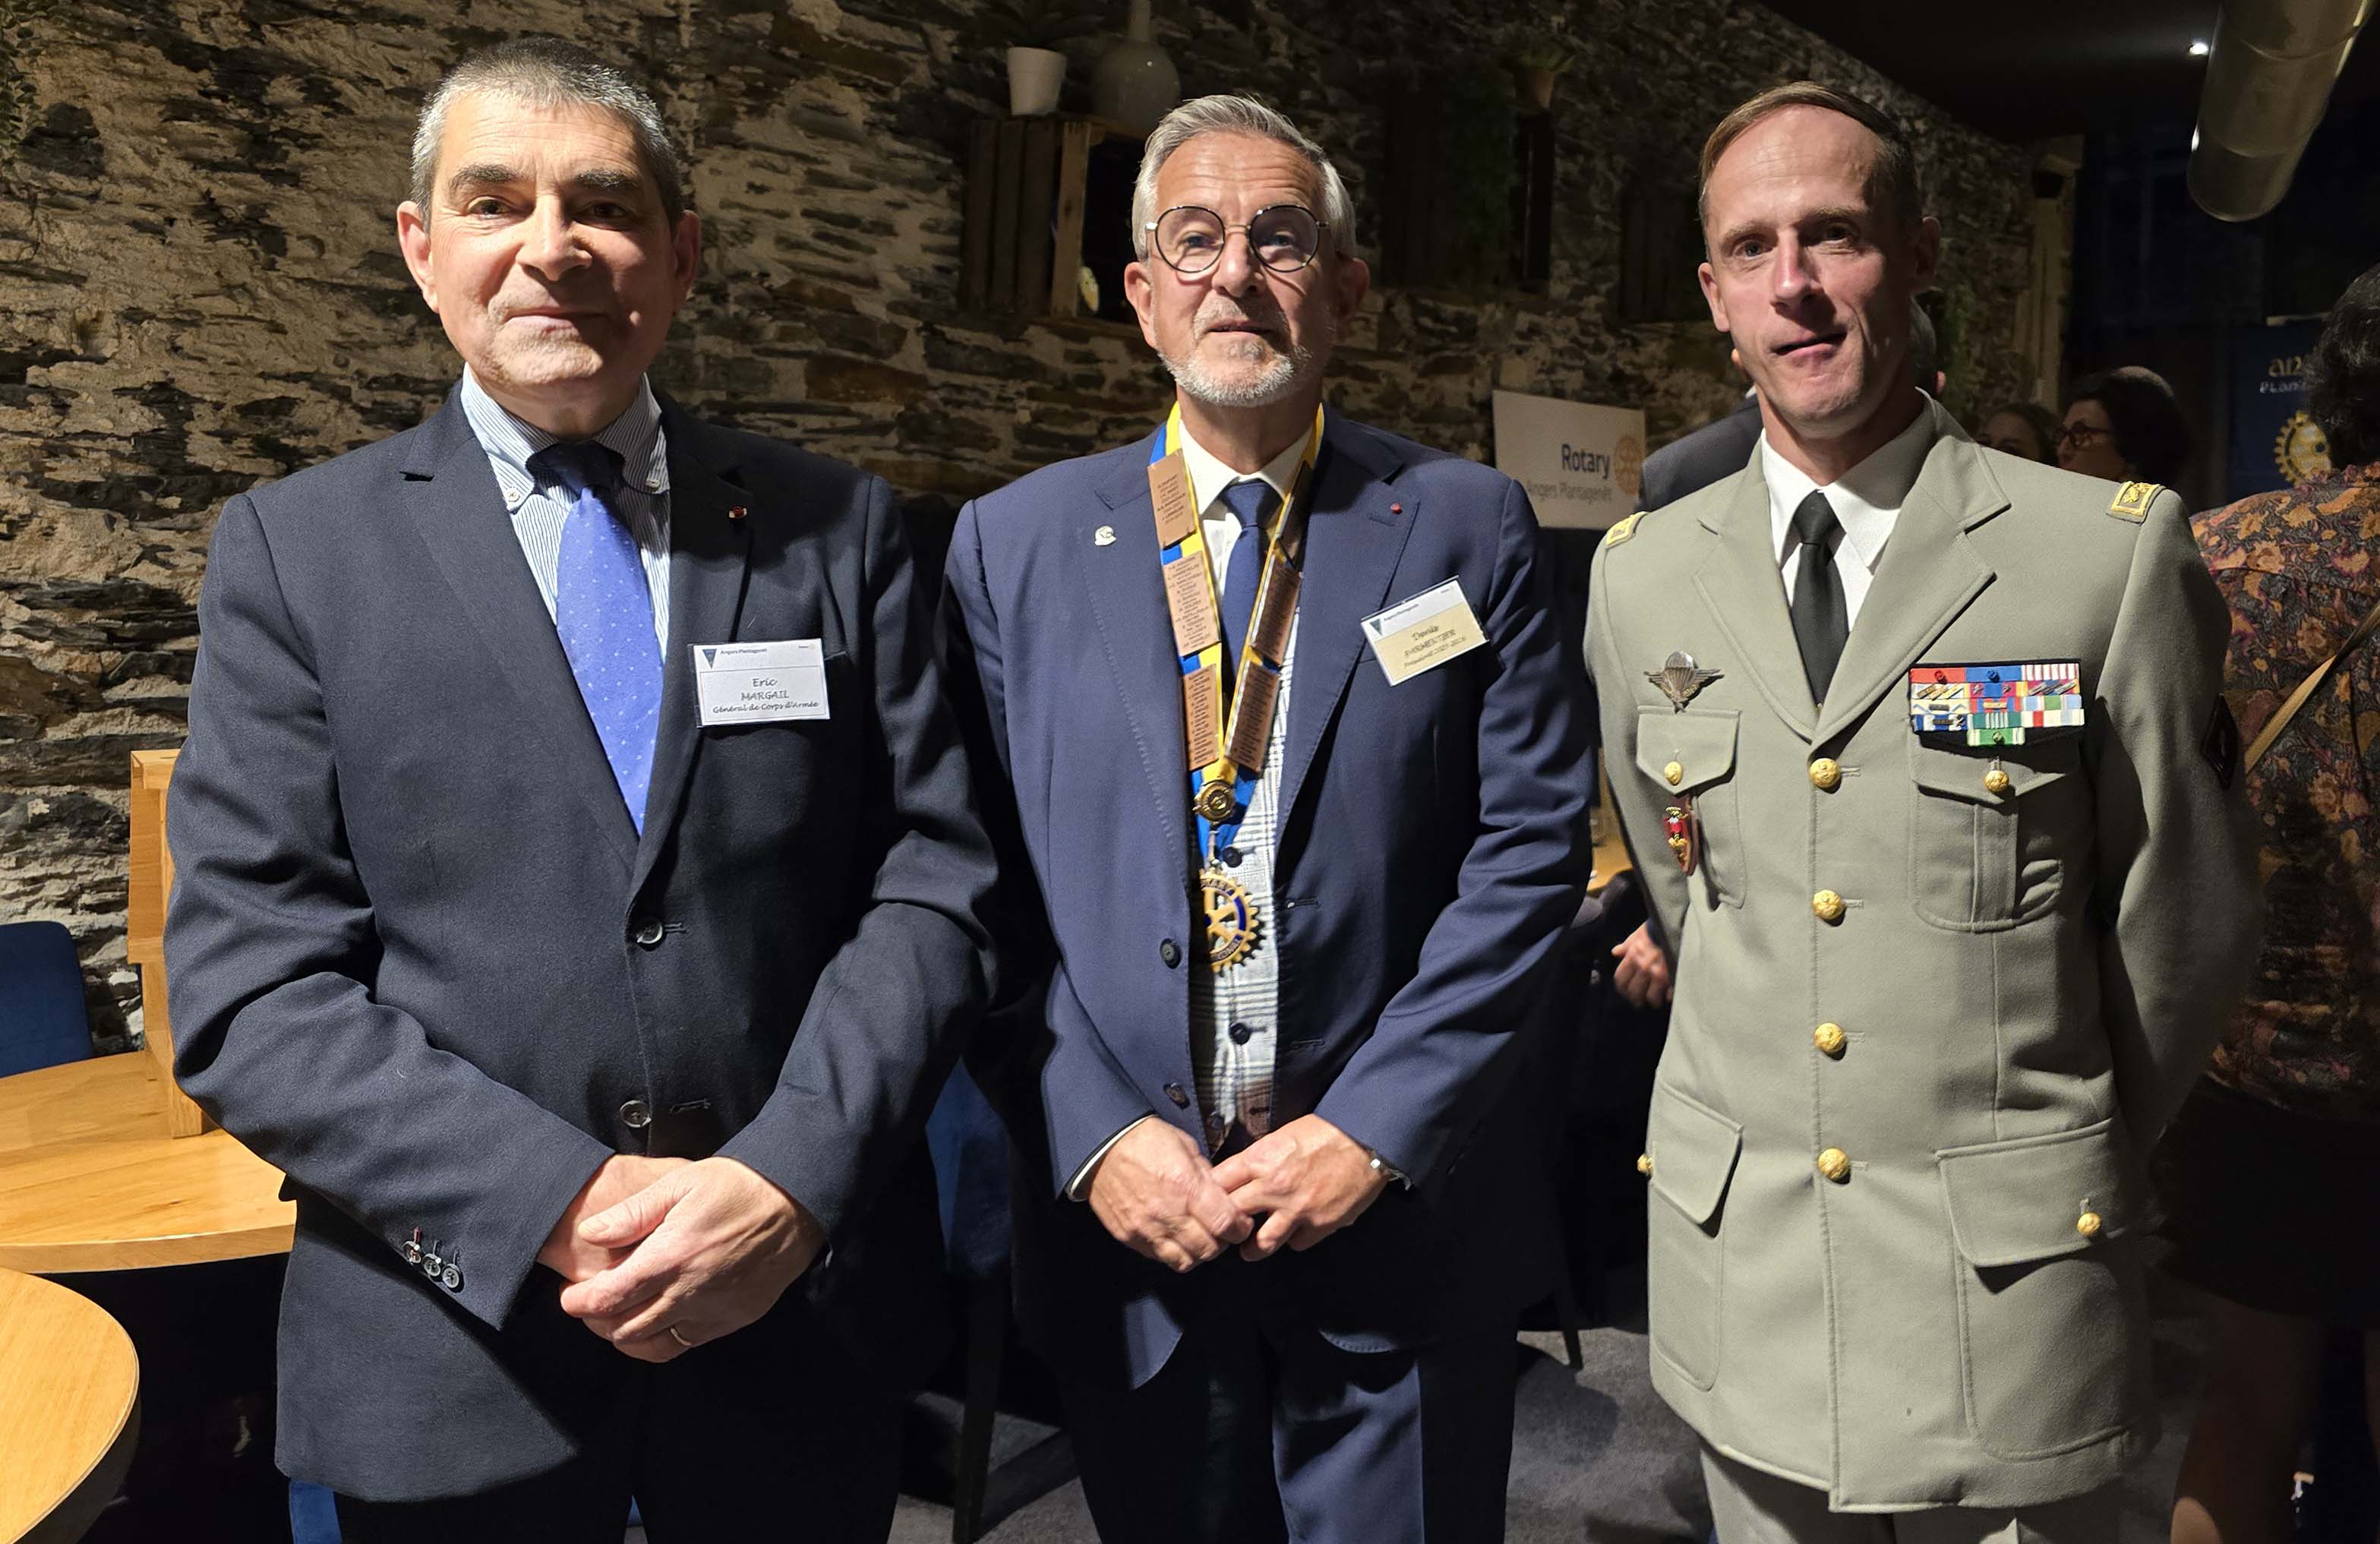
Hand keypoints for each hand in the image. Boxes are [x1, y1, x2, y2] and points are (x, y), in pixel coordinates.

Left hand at [555, 1157, 824, 1362]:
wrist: (796, 1205)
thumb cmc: (737, 1188)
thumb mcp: (680, 1183)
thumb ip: (633, 1213)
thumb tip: (591, 1233)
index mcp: (671, 1256)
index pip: (608, 1298)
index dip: (579, 1303)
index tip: (570, 1296)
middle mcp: (689, 1293)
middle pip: (624, 1329)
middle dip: (597, 1320)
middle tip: (591, 1301)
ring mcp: (713, 1311)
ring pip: (651, 1345)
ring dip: (626, 1334)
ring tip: (620, 1314)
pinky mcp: (732, 1320)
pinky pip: (684, 1345)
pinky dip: (660, 1340)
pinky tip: (658, 1319)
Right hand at [1083, 1116, 1251, 1272]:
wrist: (1102, 1146)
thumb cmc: (1146, 1140)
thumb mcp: (1186, 1147)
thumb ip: (1207, 1177)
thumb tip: (1224, 1197)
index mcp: (1186, 1187)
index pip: (1226, 1224)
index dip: (1240, 1228)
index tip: (1240, 1223)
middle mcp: (1167, 1213)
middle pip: (1209, 1250)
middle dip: (1221, 1243)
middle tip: (1220, 1231)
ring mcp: (1146, 1229)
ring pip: (1185, 1261)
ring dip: (1197, 1253)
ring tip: (1197, 1237)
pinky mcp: (1129, 1236)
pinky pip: (1159, 1257)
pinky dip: (1172, 1252)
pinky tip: (1173, 1235)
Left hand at [1209, 1114, 1388, 1260]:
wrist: (1365, 1139)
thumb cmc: (1324, 1131)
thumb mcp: (1281, 1135)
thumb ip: (1259, 1159)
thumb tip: (1240, 1177)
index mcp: (1260, 1159)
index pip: (1218, 1183)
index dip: (1210, 1195)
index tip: (1209, 1203)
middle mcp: (1274, 1187)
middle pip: (1232, 1215)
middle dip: (1225, 1226)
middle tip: (1223, 1232)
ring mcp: (1297, 1209)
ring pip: (1261, 1243)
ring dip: (1252, 1249)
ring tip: (1248, 1250)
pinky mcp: (1320, 1224)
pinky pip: (1296, 1243)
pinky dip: (1293, 1239)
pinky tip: (1293, 1233)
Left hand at [1612, 922, 1672, 1007]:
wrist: (1676, 925)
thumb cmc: (1656, 929)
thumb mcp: (1637, 935)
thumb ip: (1626, 946)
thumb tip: (1615, 952)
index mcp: (1633, 958)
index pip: (1620, 979)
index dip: (1622, 988)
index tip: (1625, 991)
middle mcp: (1644, 969)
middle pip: (1634, 992)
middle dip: (1635, 998)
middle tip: (1638, 1001)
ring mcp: (1659, 975)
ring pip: (1651, 997)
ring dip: (1652, 1001)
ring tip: (1655, 1002)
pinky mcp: (1673, 977)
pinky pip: (1670, 994)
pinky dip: (1669, 996)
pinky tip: (1669, 996)